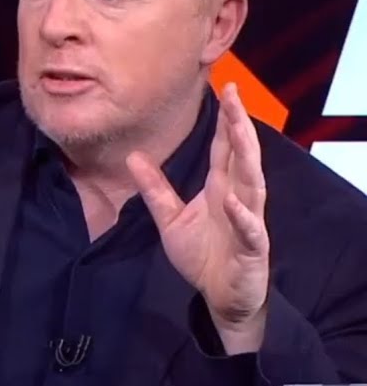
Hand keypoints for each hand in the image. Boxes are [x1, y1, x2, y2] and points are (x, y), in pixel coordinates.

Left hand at [127, 82, 269, 351]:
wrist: (221, 296)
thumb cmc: (202, 255)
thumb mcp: (170, 218)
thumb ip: (154, 188)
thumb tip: (133, 156)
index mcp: (220, 188)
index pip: (224, 148)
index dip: (226, 120)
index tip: (227, 89)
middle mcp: (238, 198)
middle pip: (241, 157)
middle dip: (239, 126)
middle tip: (235, 95)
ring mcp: (249, 222)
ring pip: (253, 184)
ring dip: (247, 158)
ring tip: (241, 131)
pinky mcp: (252, 248)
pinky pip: (250, 229)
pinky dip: (244, 215)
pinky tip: (234, 200)